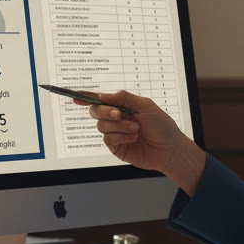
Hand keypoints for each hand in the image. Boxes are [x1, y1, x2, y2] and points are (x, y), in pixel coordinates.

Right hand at [78, 90, 205, 193]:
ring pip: (101, 126)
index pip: (100, 100)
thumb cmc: (161, 126)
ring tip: (136, 129)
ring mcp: (115, 133)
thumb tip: (104, 95)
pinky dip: (121, 136)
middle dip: (106, 111)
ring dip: (119, 126)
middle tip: (119, 114)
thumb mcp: (145, 105)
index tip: (75, 96)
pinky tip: (134, 137)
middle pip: (96, 111)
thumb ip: (124, 97)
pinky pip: (108, 139)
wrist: (169, 149)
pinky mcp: (116, 147)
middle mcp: (116, 119)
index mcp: (122, 106)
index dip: (85, 97)